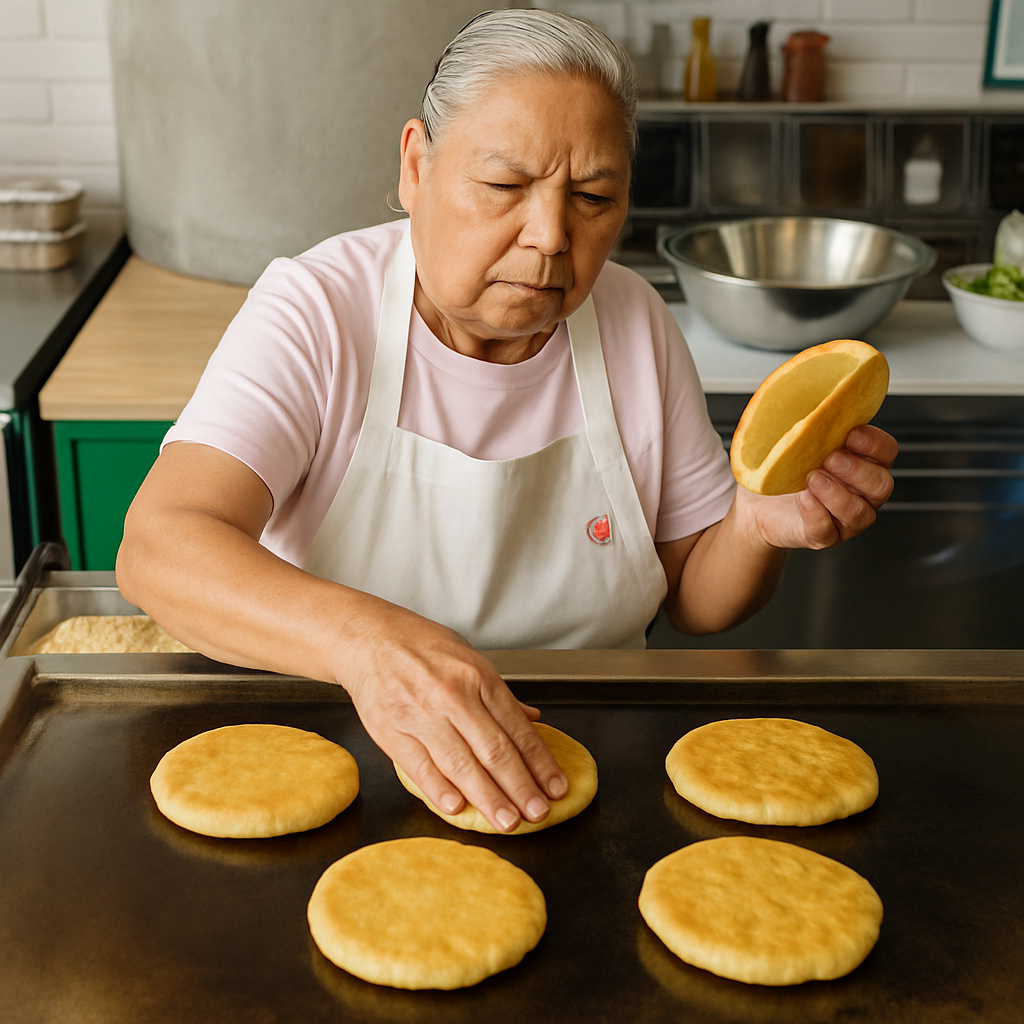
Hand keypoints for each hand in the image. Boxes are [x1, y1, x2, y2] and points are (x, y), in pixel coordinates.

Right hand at [340, 604, 568, 832]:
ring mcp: (421, 715)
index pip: (517, 728)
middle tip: (538, 814)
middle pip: (494, 750)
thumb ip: (500, 695)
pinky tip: (457, 808)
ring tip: (508, 822)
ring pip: (461, 764)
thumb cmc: (422, 647)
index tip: (555, 788)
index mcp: (478, 677)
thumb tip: (533, 719)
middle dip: (521, 787)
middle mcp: (453, 696)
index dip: (540, 762)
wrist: (368, 638)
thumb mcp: (469, 658)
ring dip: (488, 798)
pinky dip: (439, 789)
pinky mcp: (391, 731)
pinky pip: (419, 766)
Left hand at [738, 424, 897, 550]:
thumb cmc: (777, 467)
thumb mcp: (786, 434)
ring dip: (838, 494)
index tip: (850, 432)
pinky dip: (817, 514)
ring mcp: (845, 518)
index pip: (887, 451)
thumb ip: (799, 411)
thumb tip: (795, 379)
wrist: (753, 503)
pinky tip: (803, 499)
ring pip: (860, 513)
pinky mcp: (823, 536)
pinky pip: (828, 530)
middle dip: (859, 470)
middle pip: (882, 484)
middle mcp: (861, 492)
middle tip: (830, 457)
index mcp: (861, 461)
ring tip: (812, 478)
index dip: (874, 442)